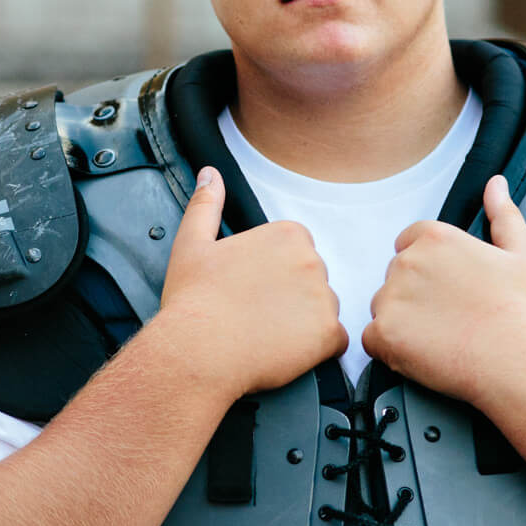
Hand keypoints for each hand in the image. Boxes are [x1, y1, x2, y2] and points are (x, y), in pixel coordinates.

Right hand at [157, 167, 347, 400]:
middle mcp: (313, 261)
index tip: (250, 289)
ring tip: (264, 335)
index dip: (272, 275)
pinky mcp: (330, 335)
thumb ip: (206, 204)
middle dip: (289, 298)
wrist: (198, 351)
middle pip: (311, 281)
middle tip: (253, 315)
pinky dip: (314, 350)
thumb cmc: (193, 300)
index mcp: (287, 235)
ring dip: (302, 325)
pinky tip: (282, 350)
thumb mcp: (192, 243)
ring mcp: (325, 299)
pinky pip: (334, 342)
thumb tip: (210, 174)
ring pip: (322, 311)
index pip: (296, 253)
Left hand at [362, 175, 525, 403]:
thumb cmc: (518, 311)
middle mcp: (407, 263)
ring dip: (401, 322)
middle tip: (449, 317)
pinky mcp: (382, 334)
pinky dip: (390, 349)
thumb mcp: (519, 253)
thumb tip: (496, 185)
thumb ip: (503, 214)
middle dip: (414, 296)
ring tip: (439, 337)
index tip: (447, 290)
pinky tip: (422, 353)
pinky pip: (372, 340)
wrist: (515, 359)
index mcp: (436, 239)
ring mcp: (391, 298)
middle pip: (395, 277)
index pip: (409, 244)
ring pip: (383, 308)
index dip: (429, 270)